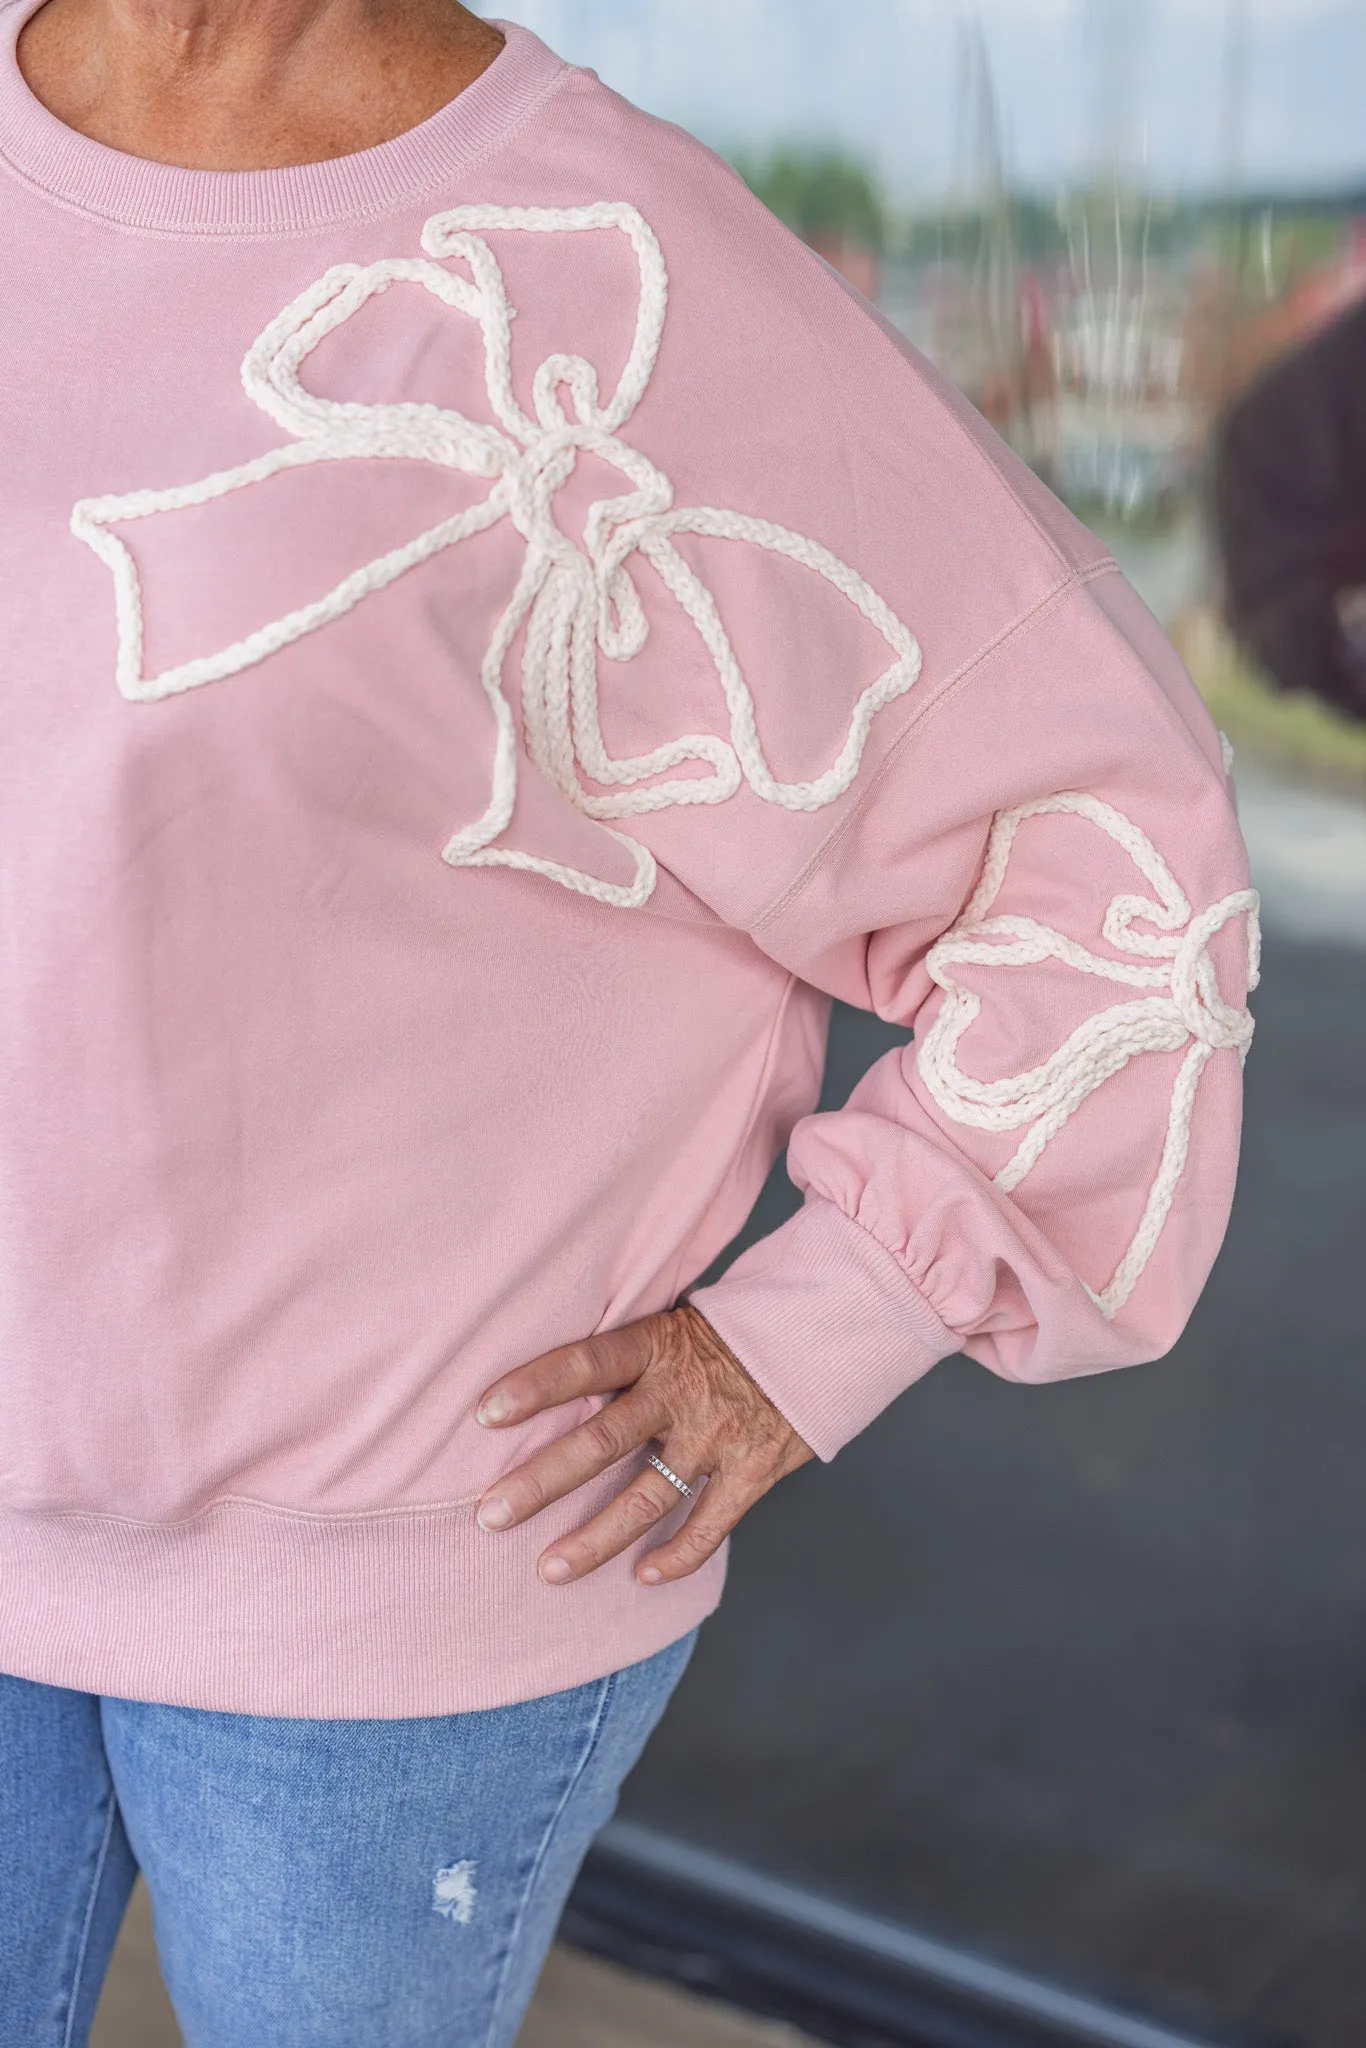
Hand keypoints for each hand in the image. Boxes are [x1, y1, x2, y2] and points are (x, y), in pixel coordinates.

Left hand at [474, 1304, 813, 1585]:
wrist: (820, 1332)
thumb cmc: (728, 1330)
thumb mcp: (673, 1321)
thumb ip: (625, 1352)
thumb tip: (550, 1375)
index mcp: (656, 1345)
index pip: (585, 1363)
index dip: (534, 1387)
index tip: (483, 1415)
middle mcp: (681, 1392)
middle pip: (600, 1441)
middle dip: (541, 1483)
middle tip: (490, 1515)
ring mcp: (718, 1436)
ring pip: (646, 1498)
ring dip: (594, 1539)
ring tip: (547, 1570)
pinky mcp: (754, 1470)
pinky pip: (709, 1525)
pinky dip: (676, 1557)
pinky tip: (641, 1576)